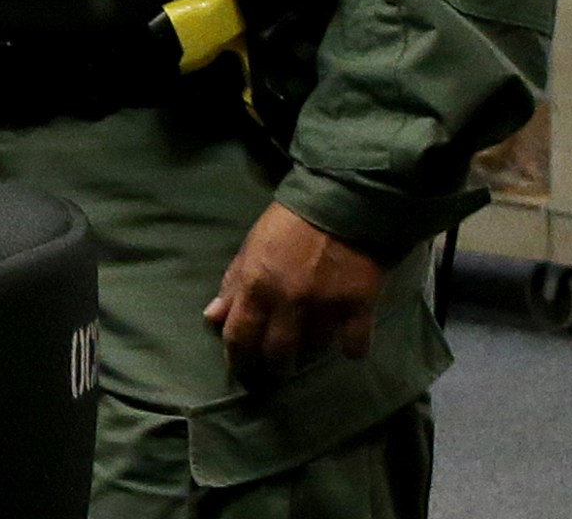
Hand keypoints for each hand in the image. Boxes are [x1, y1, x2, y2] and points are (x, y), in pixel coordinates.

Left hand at [205, 201, 387, 381]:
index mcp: (256, 285)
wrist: (342, 202)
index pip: (239, 335)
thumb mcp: (251, 246)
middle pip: (277, 352)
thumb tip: (212, 317)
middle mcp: (288, 301)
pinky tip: (347, 344)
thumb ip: (232, 284)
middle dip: (273, 367)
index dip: (238, 358)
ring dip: (309, 351)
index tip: (241, 369)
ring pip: (314, 349)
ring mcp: (325, 305)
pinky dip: (350, 348)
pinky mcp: (359, 305)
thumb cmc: (289, 223)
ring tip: (308, 348)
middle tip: (275, 370)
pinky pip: (354, 344)